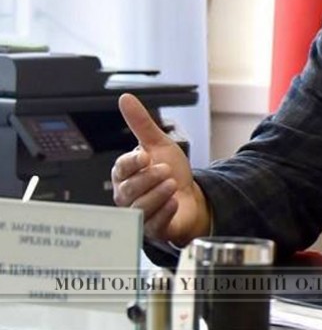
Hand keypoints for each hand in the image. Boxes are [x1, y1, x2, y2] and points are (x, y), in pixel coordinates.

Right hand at [111, 93, 209, 244]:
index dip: (132, 163)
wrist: (192, 197)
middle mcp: (128, 195)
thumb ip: (141, 123)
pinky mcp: (153, 229)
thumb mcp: (159, 144)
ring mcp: (140, 214)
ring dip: (158, 194)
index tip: (145, 156)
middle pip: (129, 189)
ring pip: (140, 207)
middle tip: (166, 170)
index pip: (121, 168)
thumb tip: (125, 99)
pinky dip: (165, 211)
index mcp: (126, 174)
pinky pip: (154, 224)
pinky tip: (174, 201)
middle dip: (149, 178)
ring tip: (172, 184)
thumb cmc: (172, 172)